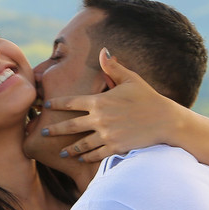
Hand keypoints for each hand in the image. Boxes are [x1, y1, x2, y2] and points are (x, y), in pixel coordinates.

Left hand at [40, 48, 185, 162]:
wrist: (166, 120)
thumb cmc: (148, 98)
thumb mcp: (130, 79)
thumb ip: (112, 68)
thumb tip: (103, 51)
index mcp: (100, 101)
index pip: (71, 102)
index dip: (56, 104)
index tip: (46, 105)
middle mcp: (99, 119)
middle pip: (70, 126)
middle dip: (54, 130)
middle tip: (42, 132)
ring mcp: (106, 135)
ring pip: (81, 144)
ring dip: (69, 149)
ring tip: (61, 152)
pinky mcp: (115, 147)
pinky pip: (95, 154)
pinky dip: (86, 157)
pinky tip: (80, 159)